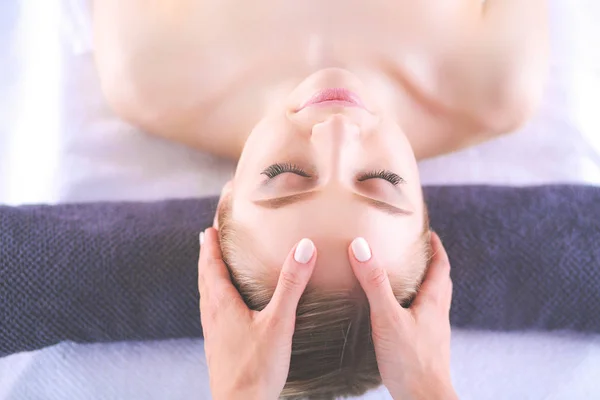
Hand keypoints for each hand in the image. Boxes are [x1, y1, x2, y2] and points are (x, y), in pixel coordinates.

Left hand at [198, 228, 316, 399]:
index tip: (209, 228)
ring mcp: (213, 334)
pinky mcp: (218, 348)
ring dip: (208, 277)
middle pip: (204, 278)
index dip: (210, 245)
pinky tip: (226, 310)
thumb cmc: (257, 367)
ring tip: (213, 268)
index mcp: (222, 304)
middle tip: (207, 240)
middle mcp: (212, 316)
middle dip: (206, 257)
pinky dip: (214, 299)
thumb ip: (291, 284)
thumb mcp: (279, 322)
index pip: (211, 266)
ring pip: (206, 297)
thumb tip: (304, 248)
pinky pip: (212, 314)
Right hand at [348, 232, 457, 399]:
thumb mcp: (387, 317)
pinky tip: (397, 315)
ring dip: (423, 286)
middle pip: (440, 282)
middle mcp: (437, 315)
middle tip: (415, 251)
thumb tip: (361, 247)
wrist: (424, 399)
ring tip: (404, 279)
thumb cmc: (410, 361)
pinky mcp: (424, 348)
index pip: (441, 266)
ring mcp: (433, 333)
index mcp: (433, 302)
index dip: (436, 247)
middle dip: (431, 264)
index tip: (428, 233)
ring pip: (432, 301)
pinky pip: (422, 319)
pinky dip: (414, 308)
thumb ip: (374, 283)